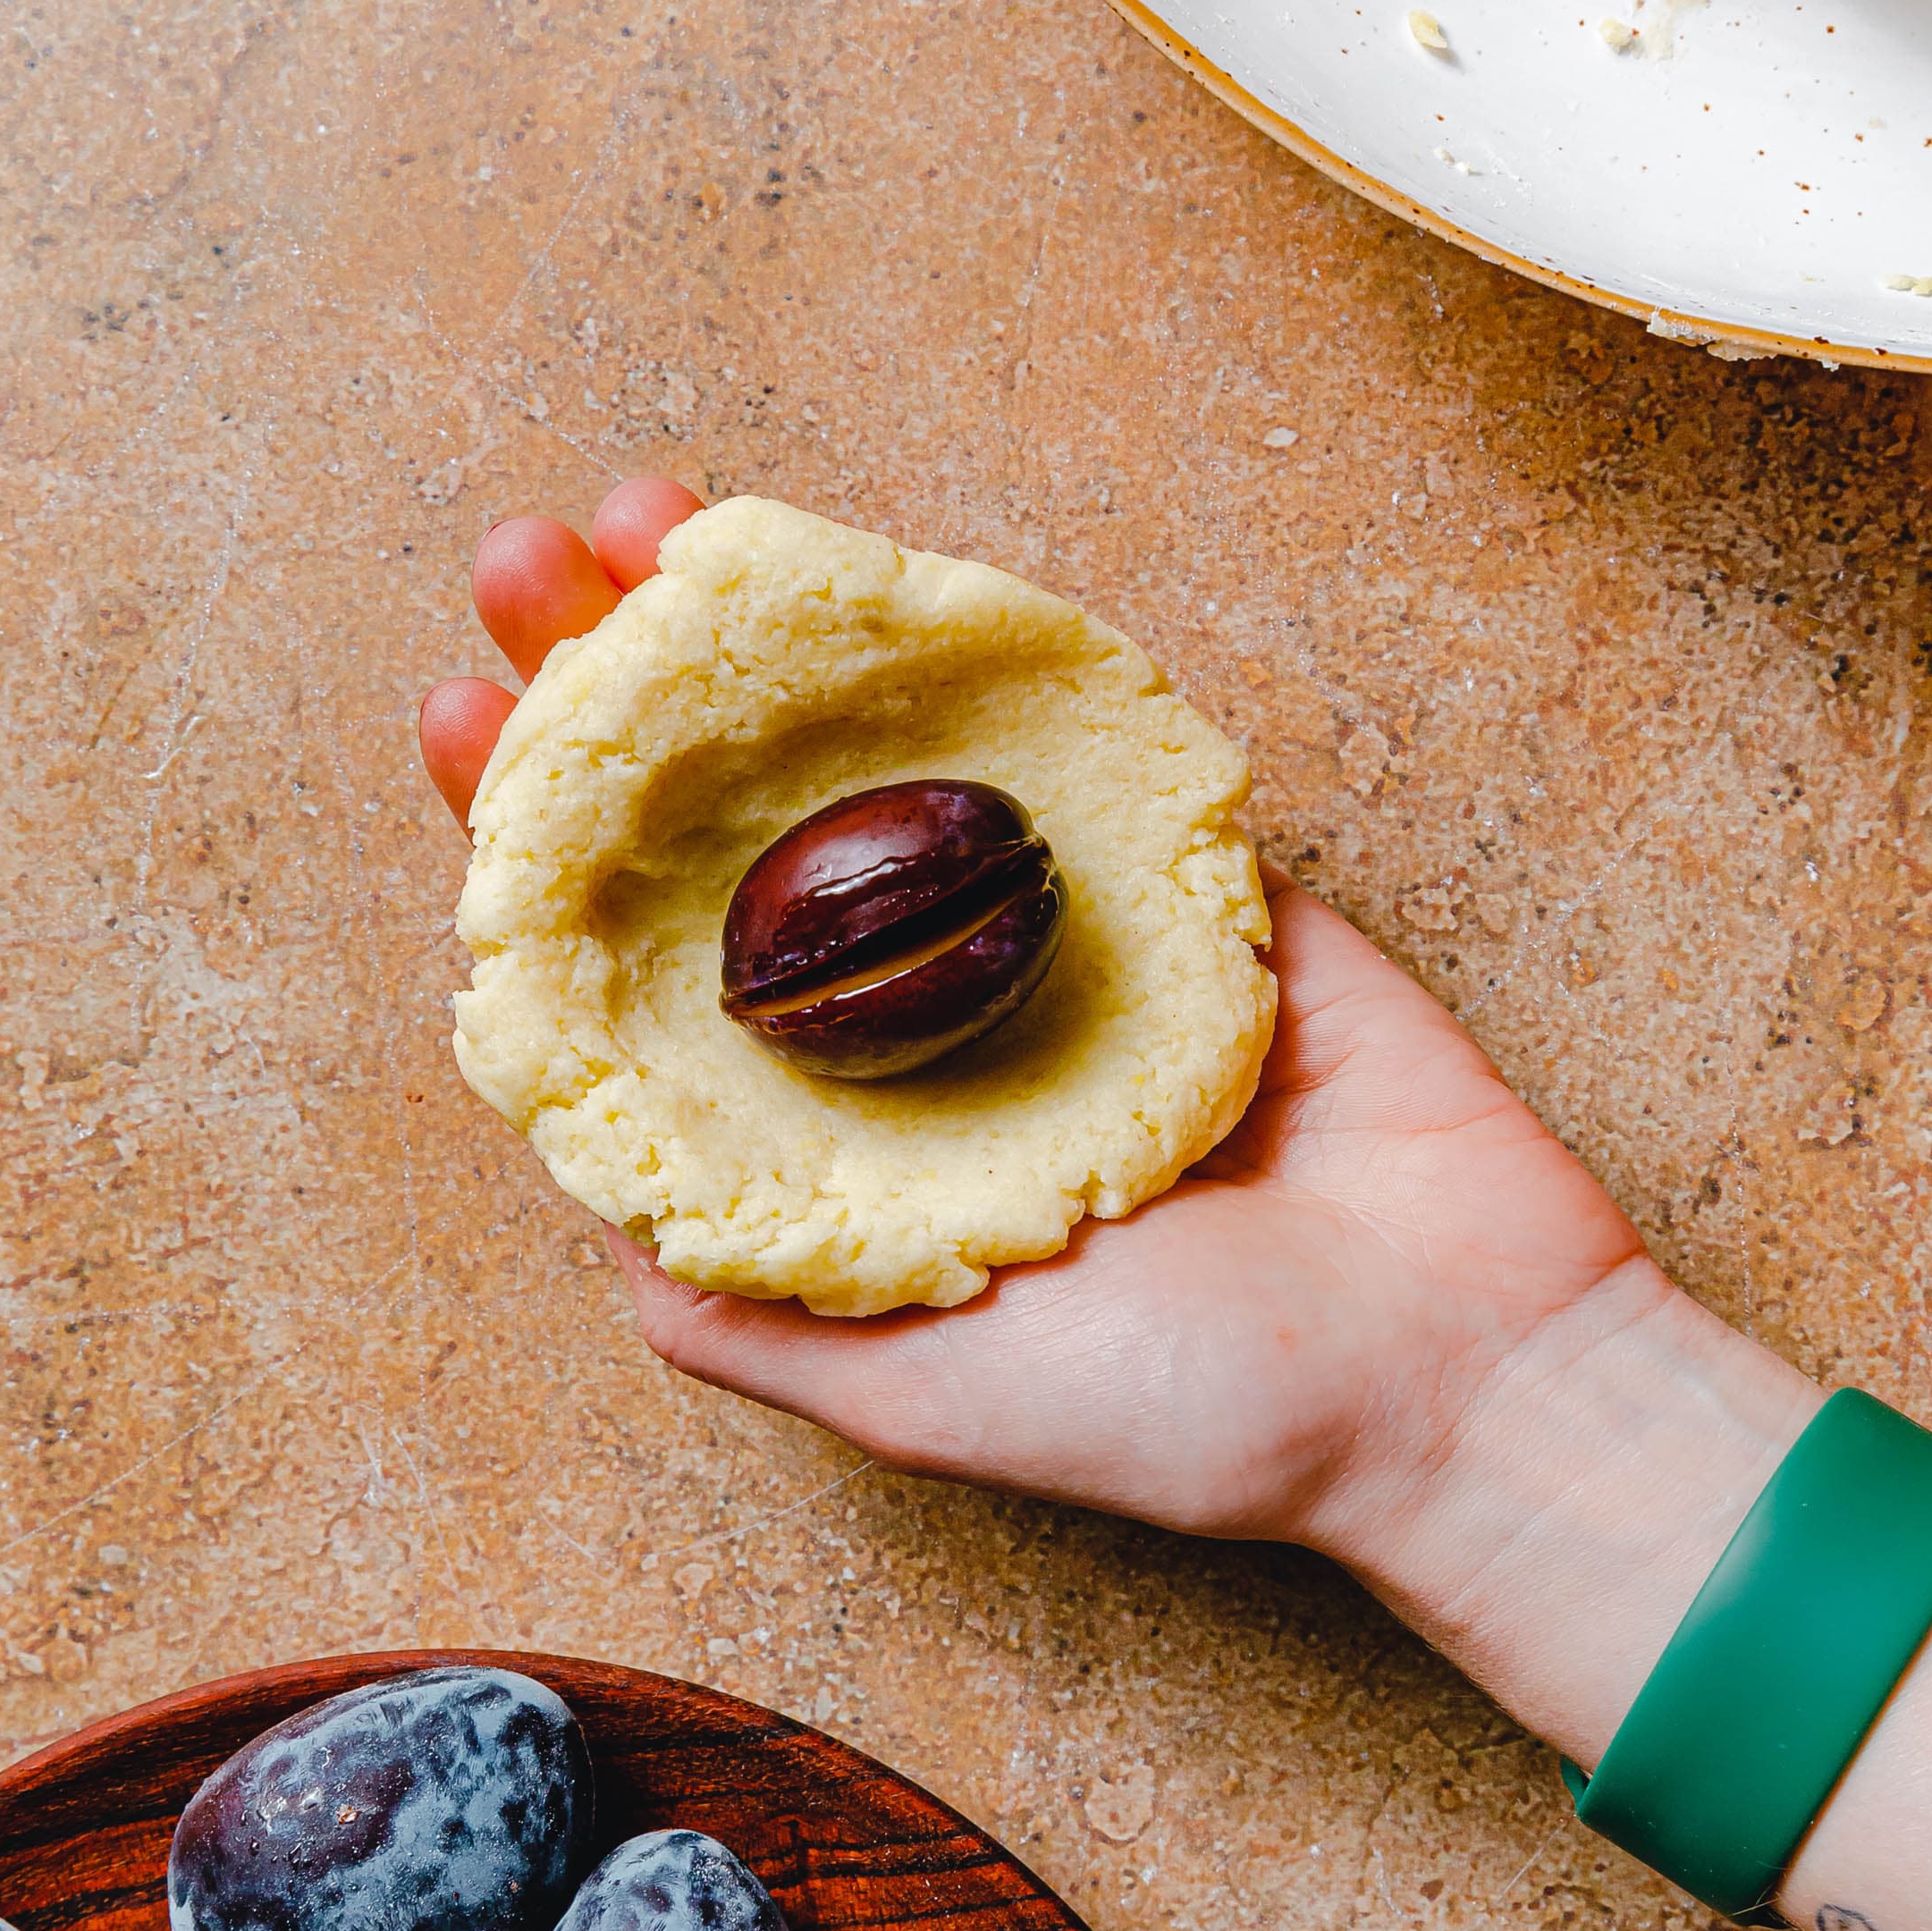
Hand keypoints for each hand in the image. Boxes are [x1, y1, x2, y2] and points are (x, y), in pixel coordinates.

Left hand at [421, 480, 1643, 1570]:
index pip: (650, 972)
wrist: (1470, 1366)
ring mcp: (1055, 934)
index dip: (541, 849)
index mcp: (846, 1145)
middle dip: (620, 694)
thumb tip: (602, 1243)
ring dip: (764, 632)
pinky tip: (870, 569)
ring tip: (652, 517)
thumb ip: (769, 1327)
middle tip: (527, 564)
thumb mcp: (940, 1399)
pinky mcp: (1187, 870)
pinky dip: (974, 647)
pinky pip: (1067, 736)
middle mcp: (927, 1026)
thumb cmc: (1205, 1414)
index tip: (461, 723)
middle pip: (735, 831)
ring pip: (881, 754)